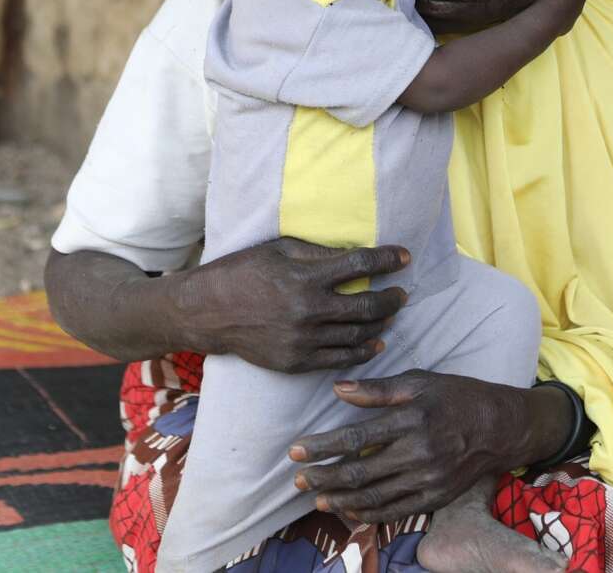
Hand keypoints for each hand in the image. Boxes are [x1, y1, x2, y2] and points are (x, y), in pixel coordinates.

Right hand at [175, 238, 409, 372]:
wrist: (207, 311)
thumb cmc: (243, 271)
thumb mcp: (279, 249)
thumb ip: (318, 253)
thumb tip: (355, 253)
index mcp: (304, 276)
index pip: (360, 264)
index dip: (388, 259)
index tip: (404, 256)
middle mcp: (307, 310)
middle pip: (367, 306)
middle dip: (393, 298)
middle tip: (403, 293)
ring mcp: (302, 340)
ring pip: (358, 336)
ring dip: (382, 324)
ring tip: (392, 315)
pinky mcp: (296, 362)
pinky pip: (340, 359)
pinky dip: (363, 351)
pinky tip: (375, 343)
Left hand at [288, 371, 538, 521]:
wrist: (500, 427)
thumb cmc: (455, 396)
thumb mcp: (419, 381)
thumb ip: (377, 389)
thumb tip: (338, 389)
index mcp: (411, 420)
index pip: (356, 439)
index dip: (322, 446)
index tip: (296, 449)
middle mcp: (419, 454)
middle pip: (359, 473)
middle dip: (323, 477)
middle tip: (296, 478)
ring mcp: (428, 481)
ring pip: (373, 498)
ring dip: (340, 500)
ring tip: (315, 496)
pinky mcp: (435, 499)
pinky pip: (394, 512)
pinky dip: (367, 514)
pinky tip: (348, 510)